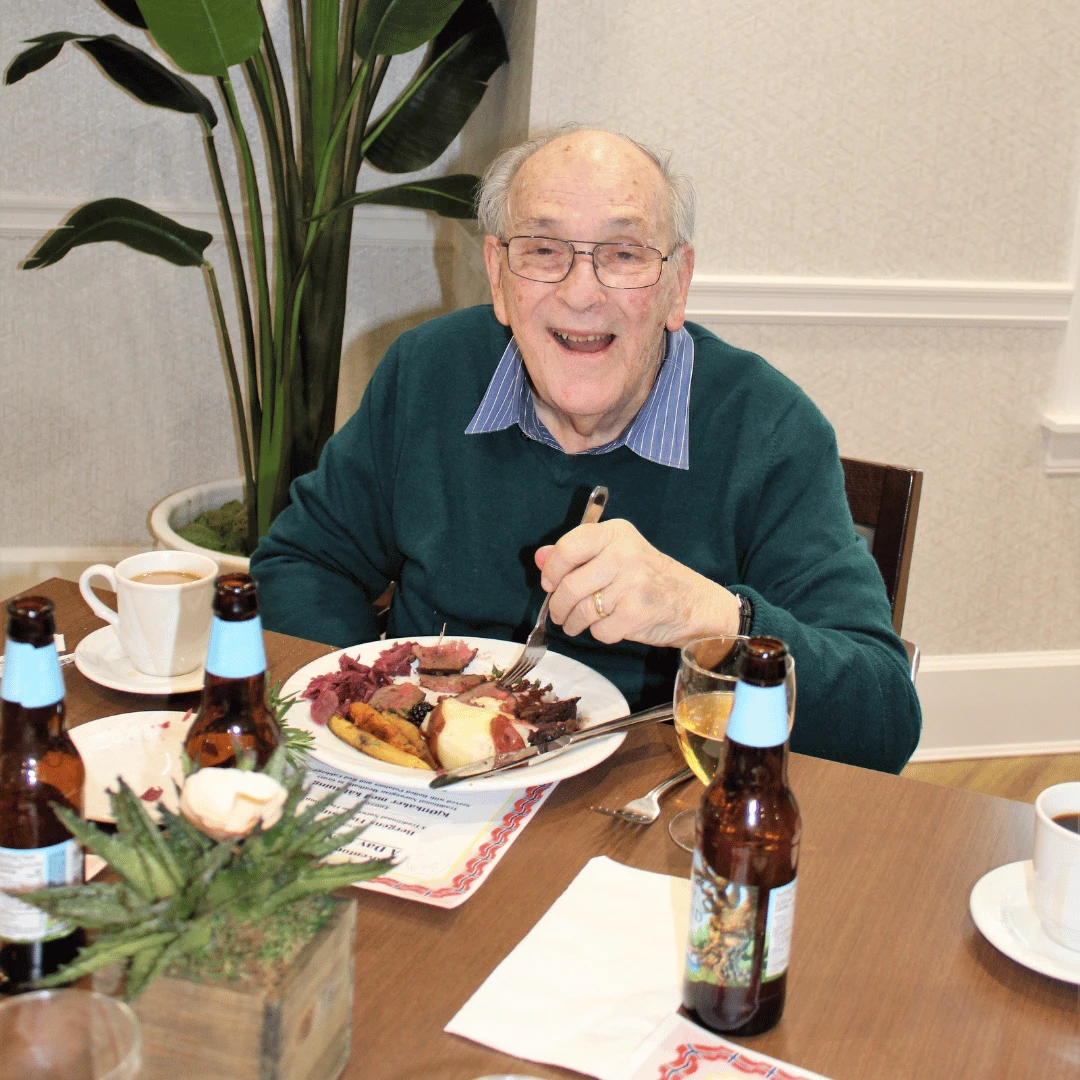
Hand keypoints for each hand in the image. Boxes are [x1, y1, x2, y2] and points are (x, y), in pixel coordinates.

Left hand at [535, 519, 740, 648]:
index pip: (569, 547)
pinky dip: (600, 634)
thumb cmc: (649, 579)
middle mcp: (625, 554)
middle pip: (569, 585)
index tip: (549, 584)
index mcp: (617, 533)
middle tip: (561, 613)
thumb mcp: (615, 556)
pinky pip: (599, 631)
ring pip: (581, 611)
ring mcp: (632, 583)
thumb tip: (539, 557)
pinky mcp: (637, 613)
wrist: (694, 603)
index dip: (552, 569)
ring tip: (578, 623)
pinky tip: (610, 626)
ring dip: (574, 623)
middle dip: (559, 606)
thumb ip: (576, 555)